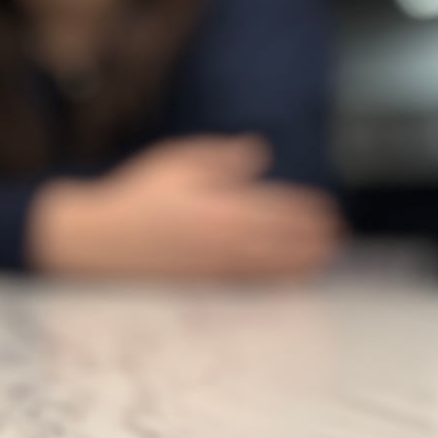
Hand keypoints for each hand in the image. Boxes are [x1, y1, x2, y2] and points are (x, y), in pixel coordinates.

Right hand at [28, 136, 340, 277]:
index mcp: (219, 206)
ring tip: (325, 257)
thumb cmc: (137, 197)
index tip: (326, 208)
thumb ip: (219, 158)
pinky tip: (291, 280)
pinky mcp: (205, 286)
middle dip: (312, 238)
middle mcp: (223, 240)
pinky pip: (252, 285)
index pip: (275, 208)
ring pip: (272, 266)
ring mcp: (215, 267)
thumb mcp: (176, 164)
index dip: (305, 209)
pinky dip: (277, 281)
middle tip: (336, 234)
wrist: (101, 241)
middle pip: (282, 241)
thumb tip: (259, 151)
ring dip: (303, 262)